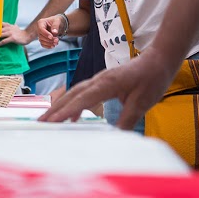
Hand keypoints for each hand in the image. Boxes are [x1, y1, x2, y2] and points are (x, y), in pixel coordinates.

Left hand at [0, 23, 32, 46]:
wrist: (27, 36)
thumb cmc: (20, 33)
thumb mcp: (14, 27)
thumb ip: (10, 26)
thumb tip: (7, 24)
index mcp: (8, 25)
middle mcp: (9, 28)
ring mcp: (10, 33)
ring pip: (0, 35)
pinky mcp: (12, 38)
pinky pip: (4, 41)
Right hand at [37, 15, 66, 48]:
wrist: (59, 24)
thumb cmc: (57, 21)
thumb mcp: (58, 21)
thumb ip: (56, 26)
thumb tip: (54, 32)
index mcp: (41, 22)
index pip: (41, 29)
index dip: (46, 34)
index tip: (51, 37)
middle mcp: (39, 29)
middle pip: (41, 36)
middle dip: (49, 39)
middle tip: (57, 40)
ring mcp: (40, 34)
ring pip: (42, 41)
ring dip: (49, 43)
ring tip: (56, 43)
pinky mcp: (42, 39)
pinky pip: (43, 44)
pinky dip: (48, 46)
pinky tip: (53, 46)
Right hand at [39, 47, 177, 126]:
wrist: (159, 60)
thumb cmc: (152, 78)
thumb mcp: (142, 102)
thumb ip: (127, 119)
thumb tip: (114, 137)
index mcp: (107, 83)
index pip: (81, 99)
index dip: (65, 111)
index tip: (52, 122)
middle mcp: (99, 79)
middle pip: (72, 94)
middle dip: (55, 109)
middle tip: (40, 123)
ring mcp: (99, 79)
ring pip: (75, 92)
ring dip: (61, 106)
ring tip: (49, 120)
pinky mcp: (103, 82)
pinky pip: (83, 93)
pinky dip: (73, 104)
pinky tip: (71, 117)